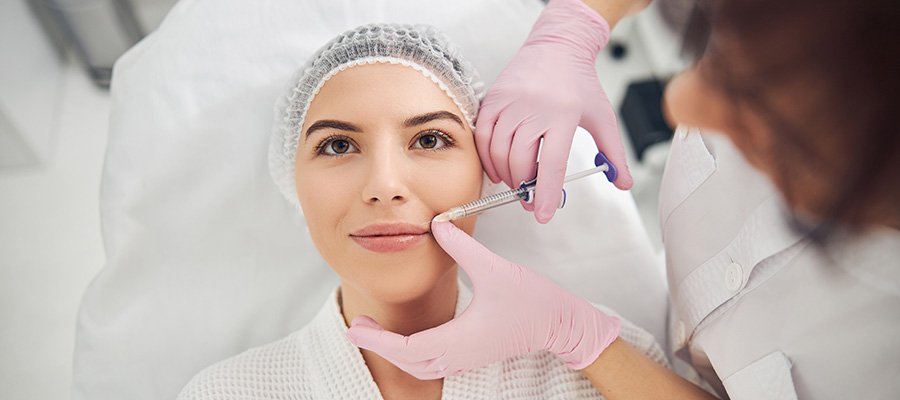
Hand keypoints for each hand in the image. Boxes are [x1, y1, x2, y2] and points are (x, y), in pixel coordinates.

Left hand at [345, 221, 620, 379]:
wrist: (562, 324)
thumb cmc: (534, 302)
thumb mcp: (495, 268)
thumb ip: (462, 246)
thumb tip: (437, 224)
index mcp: (459, 339)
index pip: (407, 347)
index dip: (378, 339)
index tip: (356, 327)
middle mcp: (460, 354)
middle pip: (408, 361)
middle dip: (380, 346)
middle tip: (357, 327)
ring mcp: (467, 357)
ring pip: (420, 366)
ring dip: (396, 352)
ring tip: (376, 333)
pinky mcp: (474, 354)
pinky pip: (434, 363)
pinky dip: (414, 355)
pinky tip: (409, 340)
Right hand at [475, 0, 632, 222]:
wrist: (557, 46)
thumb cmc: (580, 82)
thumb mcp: (602, 116)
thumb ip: (613, 152)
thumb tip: (623, 182)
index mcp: (563, 114)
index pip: (551, 163)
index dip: (545, 192)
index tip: (542, 214)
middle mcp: (533, 108)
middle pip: (520, 161)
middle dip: (523, 188)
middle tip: (530, 200)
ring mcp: (510, 102)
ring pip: (498, 151)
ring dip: (505, 176)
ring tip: (517, 185)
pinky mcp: (493, 98)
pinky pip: (482, 136)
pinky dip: (487, 158)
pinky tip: (498, 169)